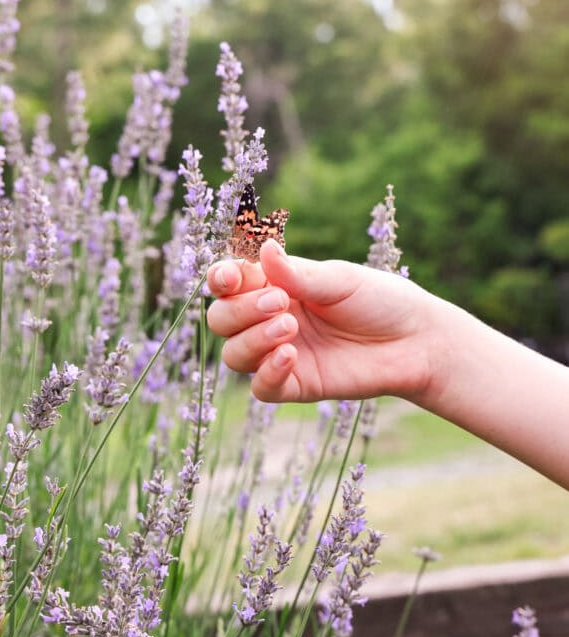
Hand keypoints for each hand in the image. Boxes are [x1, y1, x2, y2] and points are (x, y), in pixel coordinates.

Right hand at [207, 240, 433, 403]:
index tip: (230, 277)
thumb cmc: (381, 300)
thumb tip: (265, 249)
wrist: (417, 340)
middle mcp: (269, 319)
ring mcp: (279, 353)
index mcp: (275, 284)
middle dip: (240, 310)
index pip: (228, 282)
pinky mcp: (295, 385)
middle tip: (281, 303)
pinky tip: (290, 356)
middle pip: (221, 319)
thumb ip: (299, 273)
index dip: (220, 279)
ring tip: (291, 328)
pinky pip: (261, 387)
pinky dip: (266, 372)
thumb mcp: (340, 279)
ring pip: (233, 354)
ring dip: (253, 339)